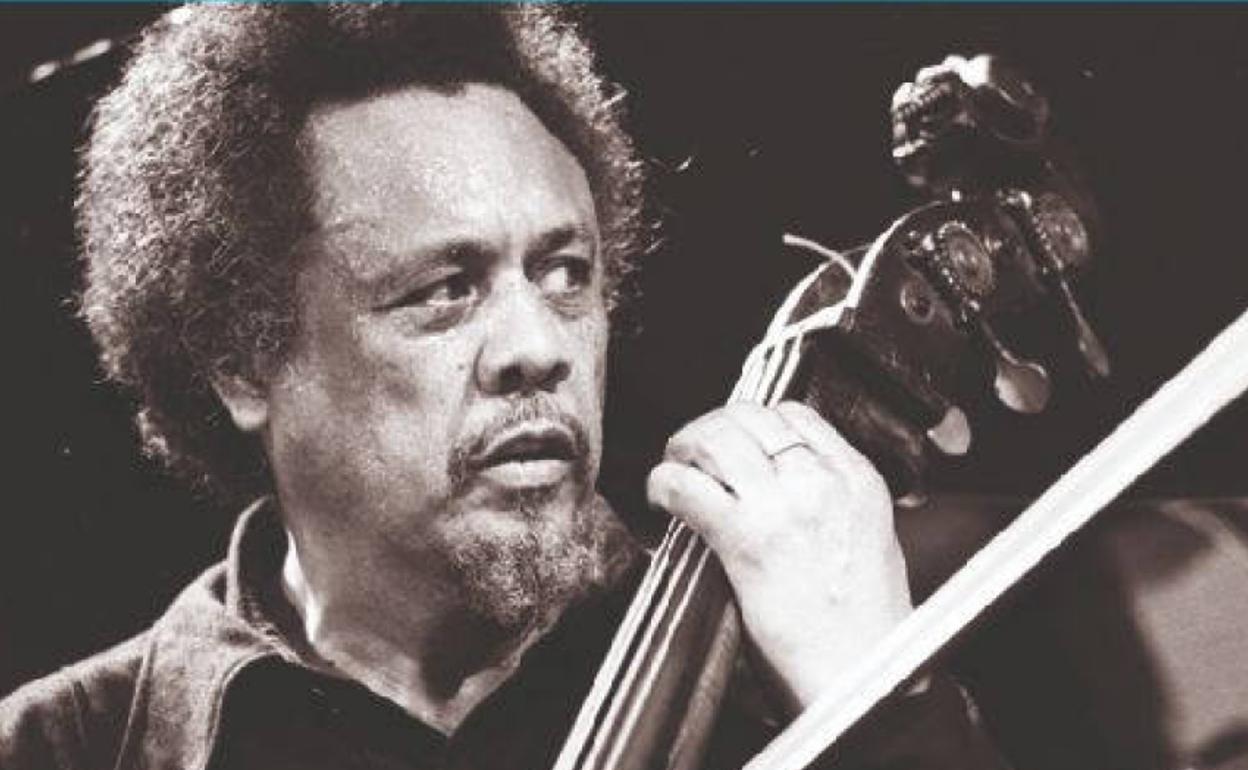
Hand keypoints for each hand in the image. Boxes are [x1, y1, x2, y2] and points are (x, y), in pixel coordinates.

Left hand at [646, 401, 912, 710]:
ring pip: (715, 439)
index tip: (733, 438)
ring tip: (674, 468)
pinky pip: (687, 486)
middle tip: (692, 450)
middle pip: (748, 416)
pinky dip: (663, 484)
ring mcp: (783, 505)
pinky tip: (661, 498)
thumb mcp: (870, 535)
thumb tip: (781, 480)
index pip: (793, 414)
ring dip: (683, 448)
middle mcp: (821, 481)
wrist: (864, 676)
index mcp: (855, 478)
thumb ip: (831, 497)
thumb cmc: (867, 623)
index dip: (752, 420)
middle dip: (711, 426)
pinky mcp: (746, 538)